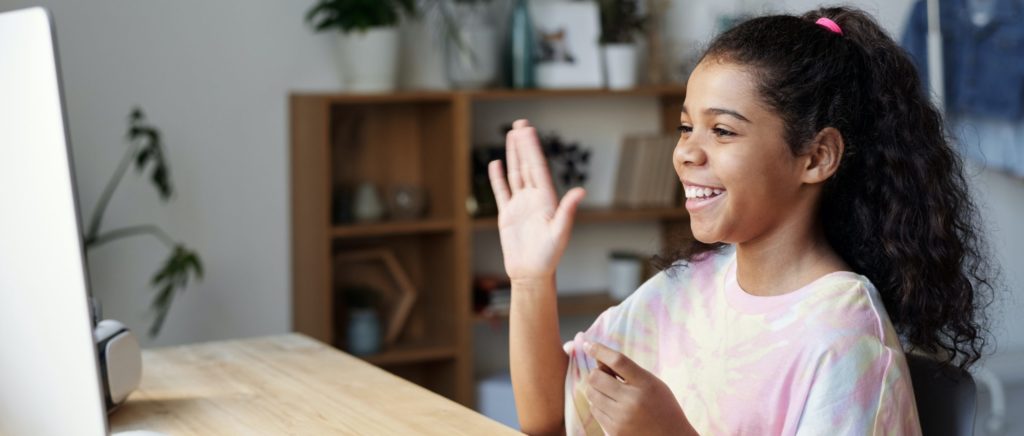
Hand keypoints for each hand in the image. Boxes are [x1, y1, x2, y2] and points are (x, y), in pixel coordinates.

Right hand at [488, 119, 585, 283]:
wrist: (531, 273)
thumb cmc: (549, 256)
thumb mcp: (560, 232)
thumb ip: (568, 210)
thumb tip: (580, 190)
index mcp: (547, 199)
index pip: (538, 168)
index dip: (533, 148)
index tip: (528, 130)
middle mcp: (534, 198)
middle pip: (527, 165)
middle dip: (524, 144)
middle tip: (520, 123)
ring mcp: (520, 205)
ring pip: (516, 174)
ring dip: (514, 155)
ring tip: (511, 135)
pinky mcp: (508, 214)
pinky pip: (502, 192)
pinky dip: (498, 178)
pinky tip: (497, 163)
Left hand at [583, 341, 697, 435]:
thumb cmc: (662, 406)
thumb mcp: (652, 383)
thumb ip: (628, 371)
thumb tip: (598, 360)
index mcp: (646, 383)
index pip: (618, 360)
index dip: (600, 350)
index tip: (588, 344)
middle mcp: (633, 400)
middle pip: (596, 378)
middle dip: (597, 374)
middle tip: (606, 377)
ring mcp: (622, 418)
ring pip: (591, 394)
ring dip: (597, 390)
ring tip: (612, 394)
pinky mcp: (615, 431)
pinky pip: (594, 410)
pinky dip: (599, 405)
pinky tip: (613, 407)